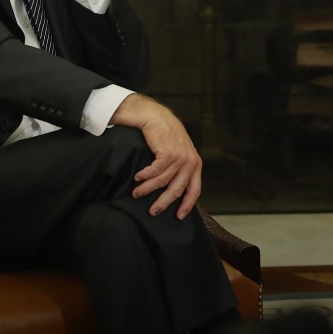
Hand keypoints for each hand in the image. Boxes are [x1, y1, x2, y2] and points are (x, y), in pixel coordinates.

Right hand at [110, 93, 202, 218]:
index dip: (187, 205)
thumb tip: (173, 192)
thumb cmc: (166, 137)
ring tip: (137, 192)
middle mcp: (190, 162)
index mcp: (196, 164)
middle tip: (153, 211)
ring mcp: (180, 157)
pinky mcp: (168, 152)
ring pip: (162, 181)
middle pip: (177, 189)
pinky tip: (137, 178)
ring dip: (147, 189)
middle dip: (163, 202)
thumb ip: (180, 170)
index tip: (178, 216)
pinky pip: (154, 171)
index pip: (195, 190)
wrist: (157, 117)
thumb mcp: (179, 153)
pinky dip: (144, 176)